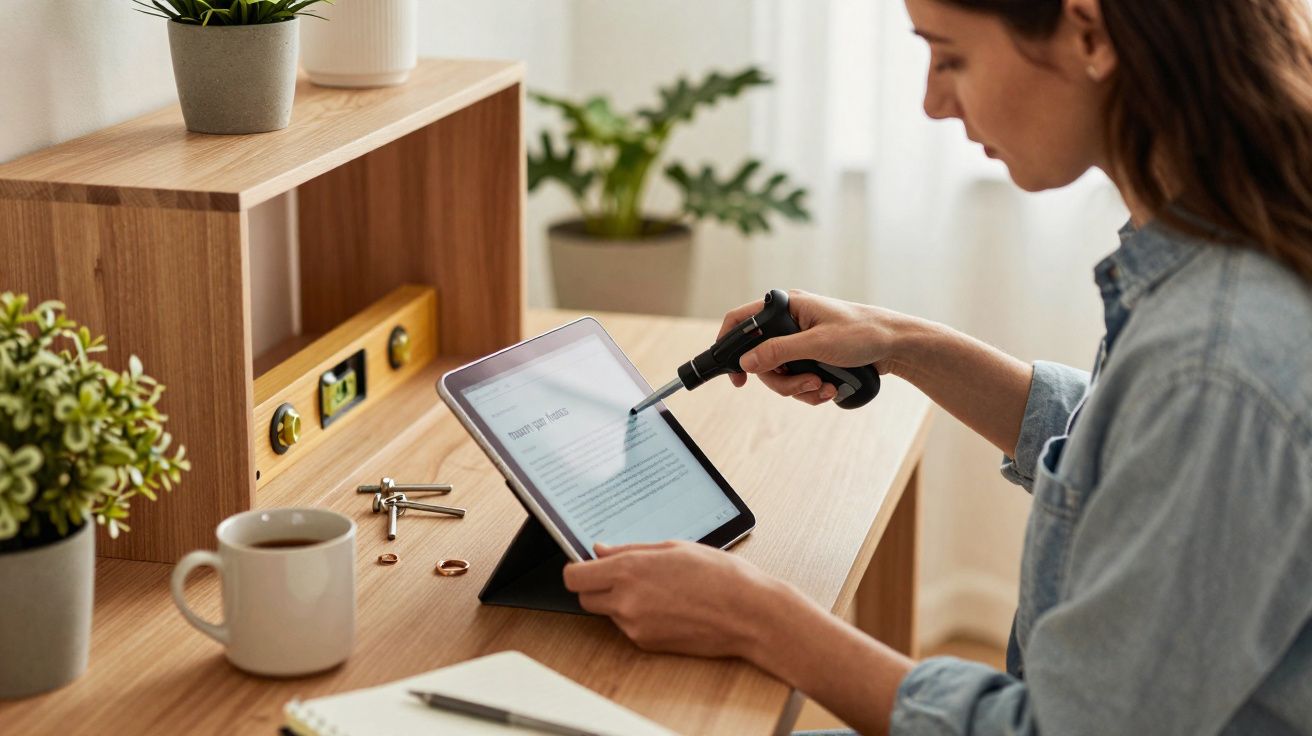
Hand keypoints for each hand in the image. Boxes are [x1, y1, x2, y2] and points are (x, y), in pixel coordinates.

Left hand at [563, 541, 783, 658]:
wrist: (748, 614)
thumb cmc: (718, 575)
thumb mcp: (673, 548)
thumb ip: (628, 550)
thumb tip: (599, 550)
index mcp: (630, 570)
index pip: (574, 576)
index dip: (576, 569)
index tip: (586, 565)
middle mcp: (626, 601)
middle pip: (585, 598)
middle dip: (596, 586)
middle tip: (621, 575)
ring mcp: (636, 626)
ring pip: (609, 612)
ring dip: (621, 601)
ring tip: (658, 589)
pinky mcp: (648, 644)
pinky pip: (630, 627)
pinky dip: (640, 616)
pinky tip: (668, 606)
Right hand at [717, 289, 910, 404]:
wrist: (897, 345)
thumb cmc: (863, 333)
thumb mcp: (818, 344)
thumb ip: (779, 351)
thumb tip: (746, 361)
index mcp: (788, 306)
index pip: (742, 319)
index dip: (729, 344)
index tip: (736, 376)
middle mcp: (790, 322)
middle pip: (761, 358)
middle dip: (783, 379)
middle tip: (806, 384)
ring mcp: (801, 341)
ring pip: (780, 373)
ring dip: (800, 388)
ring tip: (824, 387)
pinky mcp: (812, 357)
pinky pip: (796, 379)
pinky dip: (810, 389)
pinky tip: (829, 389)